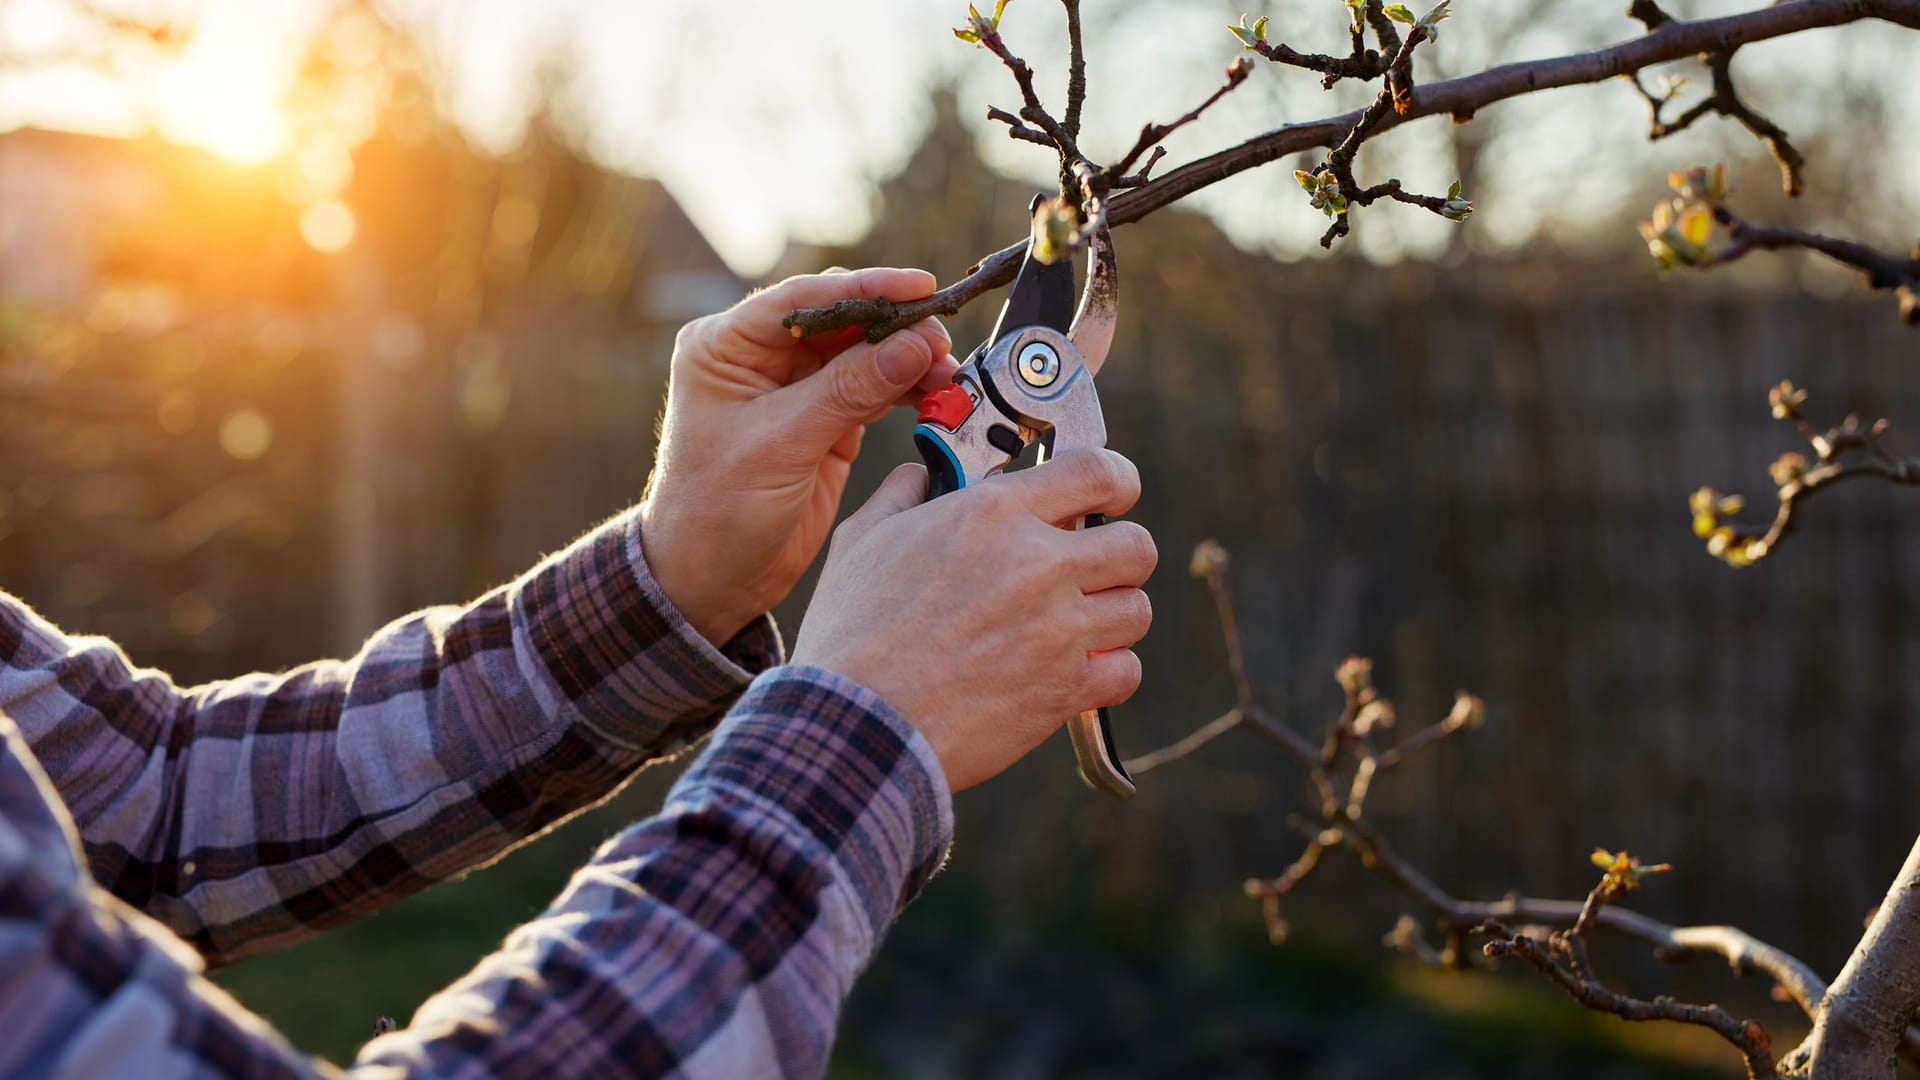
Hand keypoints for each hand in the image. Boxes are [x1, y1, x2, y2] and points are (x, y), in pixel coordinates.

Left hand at [640, 268, 956, 644]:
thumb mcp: (780, 444)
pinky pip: (875, 392)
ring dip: (908, 361)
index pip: (804, 299)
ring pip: (865, 355)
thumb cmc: (716, 511)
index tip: (920, 287)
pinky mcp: (825, 422)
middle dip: (895, 327)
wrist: (711, 580)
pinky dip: (906, 391)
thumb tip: (913, 347)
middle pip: (842, 322)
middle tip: (941, 341)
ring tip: (947, 373)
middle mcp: (761, 359)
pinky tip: (935, 394)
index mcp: (726, 347)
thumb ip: (847, 391)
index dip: (866, 288)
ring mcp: (796, 390)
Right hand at [791, 449, 1156, 791]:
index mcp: (993, 513)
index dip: (1118, 482)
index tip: (1112, 498)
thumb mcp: (861, 539)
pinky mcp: (1065, 689)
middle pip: (1137, 546)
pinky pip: (1126, 671)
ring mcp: (1058, 629)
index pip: (1100, 472)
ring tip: (1070, 629)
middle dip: (1118, 558)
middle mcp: (1037, 563)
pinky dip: (1106, 674)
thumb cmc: (850, 632)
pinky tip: (1068, 674)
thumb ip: (903, 494)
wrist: (855, 723)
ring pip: (1135, 610)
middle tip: (1086, 574)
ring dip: (1110, 618)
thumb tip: (923, 475)